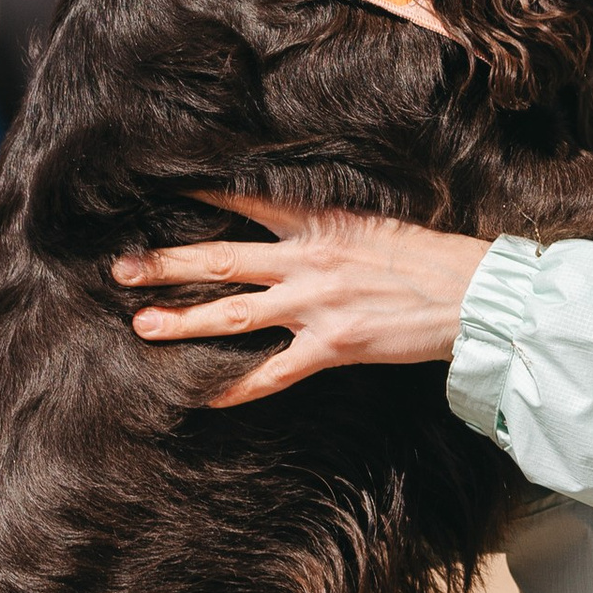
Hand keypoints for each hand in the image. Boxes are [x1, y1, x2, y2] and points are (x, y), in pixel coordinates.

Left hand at [116, 196, 492, 407]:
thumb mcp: (374, 221)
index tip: (154, 196)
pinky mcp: (333, 346)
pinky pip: (272, 372)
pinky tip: (205, 397)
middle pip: (220, 260)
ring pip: (234, 313)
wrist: (472, 292)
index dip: (196, 198)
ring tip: (141, 325)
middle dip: (166, 263)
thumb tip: (293, 224)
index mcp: (318, 219)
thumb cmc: (430, 255)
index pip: (242, 202)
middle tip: (120, 269)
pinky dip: (236, 387)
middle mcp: (308, 259)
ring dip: (183, 320)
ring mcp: (317, 304)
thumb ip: (328, 223)